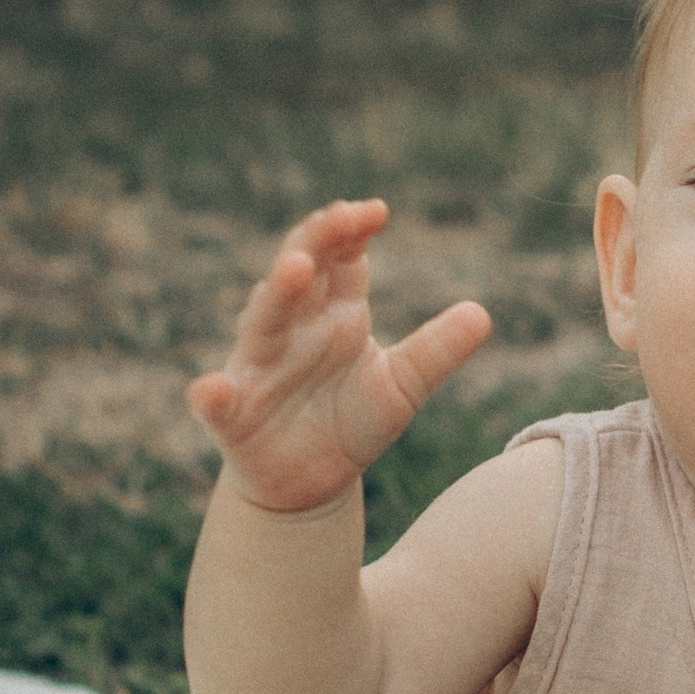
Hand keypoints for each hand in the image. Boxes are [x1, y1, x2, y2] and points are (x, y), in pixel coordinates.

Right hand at [185, 200, 491, 513]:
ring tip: (295, 270)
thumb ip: (437, 351)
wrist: (312, 482)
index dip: (351, 232)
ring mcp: (259, 368)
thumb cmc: (352, 421)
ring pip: (262, 322)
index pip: (341, 260)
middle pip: (298, 274)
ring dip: (275, 295)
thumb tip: (483, 313)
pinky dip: (211, 394)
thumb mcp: (403, 387)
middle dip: (314, 243)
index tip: (375, 211)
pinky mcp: (232, 415)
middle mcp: (292, 329)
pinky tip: (213, 390)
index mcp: (334, 314)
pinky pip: (216, 402)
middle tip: (337, 219)